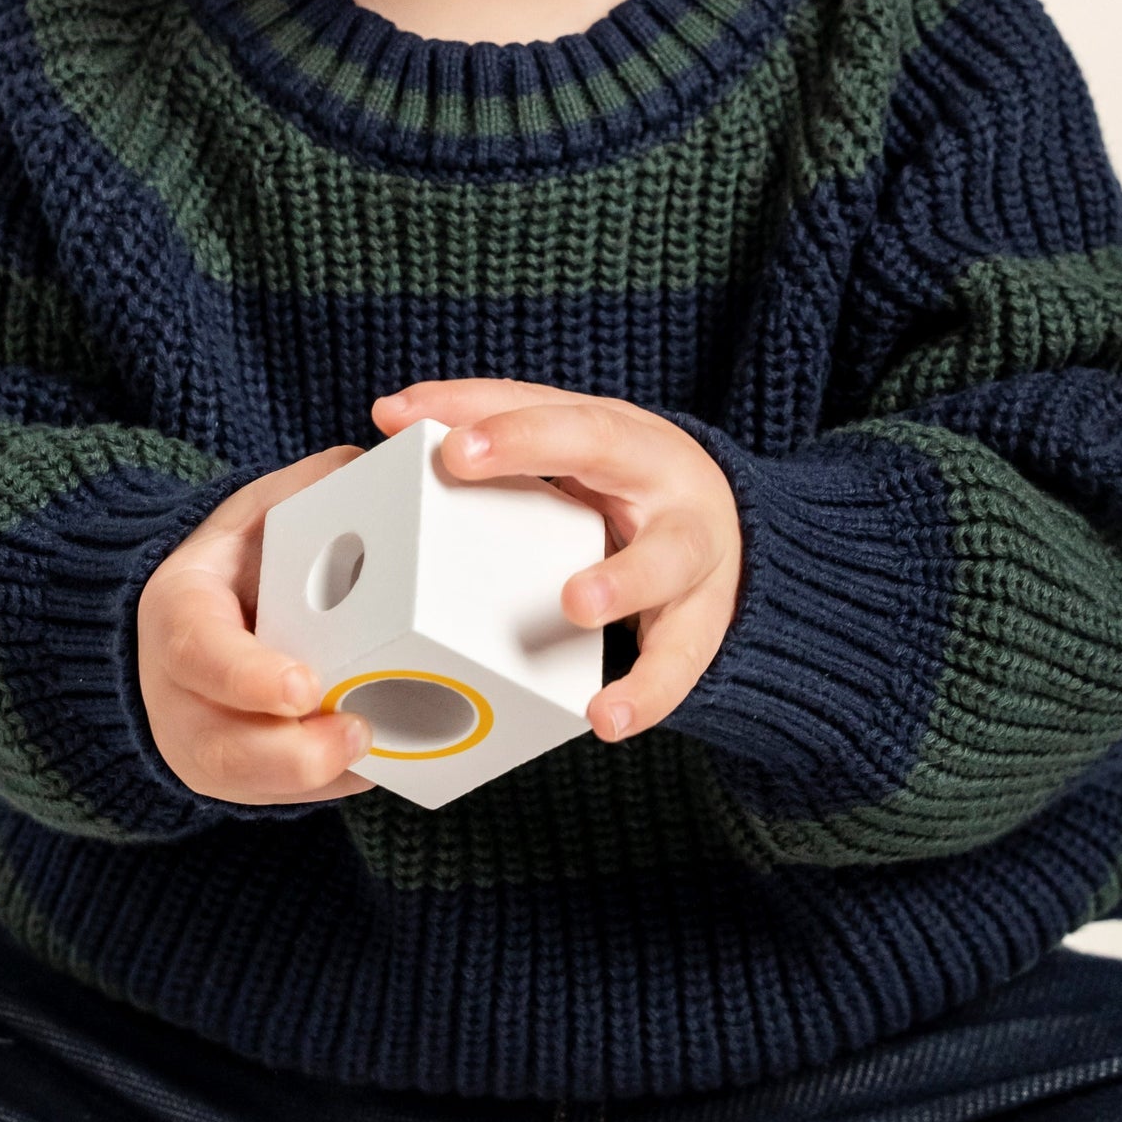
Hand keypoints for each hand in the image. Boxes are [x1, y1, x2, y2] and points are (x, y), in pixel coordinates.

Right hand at [138, 449, 378, 802]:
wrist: (191, 616)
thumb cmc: (235, 561)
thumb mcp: (255, 510)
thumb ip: (308, 488)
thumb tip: (373, 462)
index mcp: (177, 611)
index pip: (196, 652)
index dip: (248, 677)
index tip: (306, 686)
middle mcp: (177, 690)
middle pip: (219, 745)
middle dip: (290, 754)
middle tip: (359, 732)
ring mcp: (201, 740)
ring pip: (244, 785)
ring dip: (313, 779)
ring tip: (375, 754)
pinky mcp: (236, 774)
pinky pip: (279, 798)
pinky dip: (330, 789)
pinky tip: (384, 769)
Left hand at [370, 380, 742, 741]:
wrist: (734, 538)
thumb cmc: (625, 491)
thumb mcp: (574, 453)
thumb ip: (490, 430)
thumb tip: (387, 414)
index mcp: (616, 433)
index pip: (544, 403)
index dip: (487, 411)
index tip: (421, 425)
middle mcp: (657, 476)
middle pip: (605, 444)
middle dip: (531, 446)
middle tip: (461, 459)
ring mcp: (690, 550)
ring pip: (665, 558)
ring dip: (620, 579)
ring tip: (575, 605)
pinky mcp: (702, 622)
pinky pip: (679, 660)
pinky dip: (645, 692)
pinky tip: (605, 718)